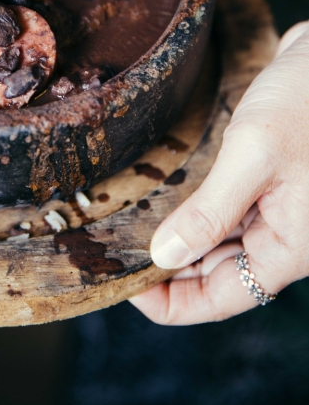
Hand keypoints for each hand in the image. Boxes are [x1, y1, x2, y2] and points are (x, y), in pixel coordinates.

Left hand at [130, 21, 308, 323]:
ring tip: (126, 225)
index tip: (124, 284)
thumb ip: (210, 211)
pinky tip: (160, 196)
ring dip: (176, 237)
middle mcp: (280, 234)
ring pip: (215, 241)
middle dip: (166, 268)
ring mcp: (271, 206)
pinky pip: (222, 208)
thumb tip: (165, 257)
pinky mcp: (261, 178)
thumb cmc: (306, 102)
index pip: (221, 298)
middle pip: (214, 273)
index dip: (171, 302)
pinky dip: (192, 208)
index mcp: (287, 247)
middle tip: (114, 250)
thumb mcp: (254, 156)